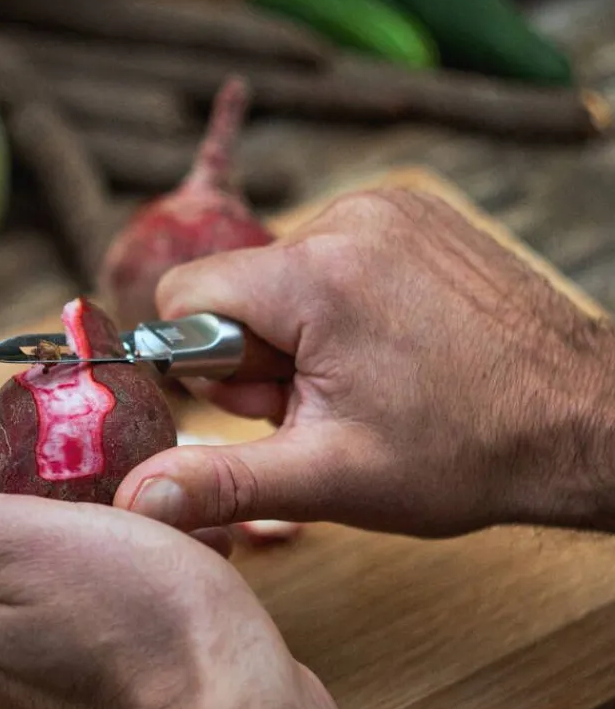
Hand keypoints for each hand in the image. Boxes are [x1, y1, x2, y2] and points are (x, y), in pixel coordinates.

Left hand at [0, 478, 360, 708]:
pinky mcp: (131, 671)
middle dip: (70, 497)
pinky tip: (196, 551)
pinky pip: (130, 592)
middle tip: (119, 483)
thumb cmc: (139, 615)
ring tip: (168, 516)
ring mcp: (71, 663)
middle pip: (20, 535)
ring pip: (82, 557)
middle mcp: (9, 648)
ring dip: (124, 523)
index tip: (55, 462)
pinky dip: (160, 561)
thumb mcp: (18, 543)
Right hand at [115, 188, 614, 537]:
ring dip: (300, 329)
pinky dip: (340, 300)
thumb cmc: (465, 452)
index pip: (184, 294)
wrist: (584, 420)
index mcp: (315, 275)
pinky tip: (388, 344)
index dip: (207, 358)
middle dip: (261, 351)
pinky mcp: (413, 212)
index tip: (267, 396)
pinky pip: (331, 251)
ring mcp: (387, 209)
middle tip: (323, 399)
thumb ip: (219, 482)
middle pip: (237, 286)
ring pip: (282, 271)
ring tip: (364, 376)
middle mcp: (349, 220)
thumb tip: (138, 499)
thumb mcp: (328, 478)